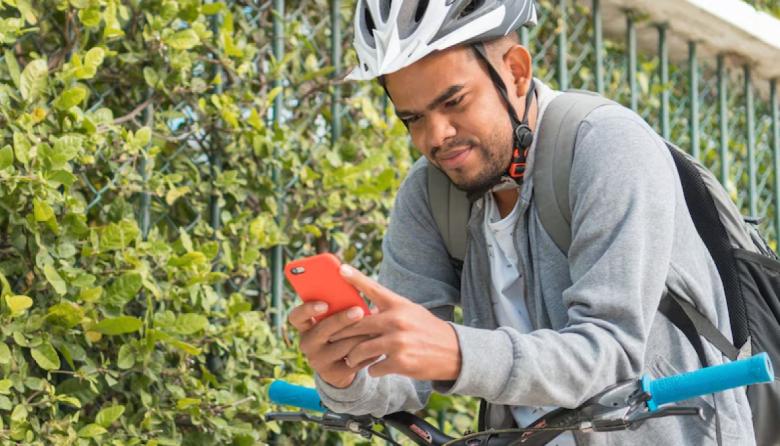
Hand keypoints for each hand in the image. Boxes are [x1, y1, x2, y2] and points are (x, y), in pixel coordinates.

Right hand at [287, 301, 369, 388]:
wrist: (341, 363)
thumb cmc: (340, 330)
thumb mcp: (334, 318)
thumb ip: (338, 306)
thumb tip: (354, 287)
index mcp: (304, 326)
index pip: (296, 316)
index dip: (307, 310)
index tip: (324, 304)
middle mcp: (306, 344)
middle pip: (322, 330)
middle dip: (342, 319)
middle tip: (359, 311)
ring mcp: (317, 360)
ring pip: (342, 345)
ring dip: (360, 335)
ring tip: (375, 328)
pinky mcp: (332, 374)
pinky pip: (353, 360)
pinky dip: (367, 351)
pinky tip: (377, 344)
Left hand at [330, 264, 460, 380]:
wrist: (454, 352)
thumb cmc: (427, 330)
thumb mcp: (411, 312)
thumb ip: (389, 310)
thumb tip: (363, 311)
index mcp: (399, 305)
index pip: (374, 288)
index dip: (356, 277)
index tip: (340, 269)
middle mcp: (397, 321)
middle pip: (357, 325)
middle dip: (340, 333)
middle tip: (331, 337)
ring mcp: (398, 342)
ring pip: (360, 350)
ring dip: (353, 356)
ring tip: (351, 358)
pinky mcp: (400, 362)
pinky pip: (374, 367)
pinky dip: (372, 369)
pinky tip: (375, 368)